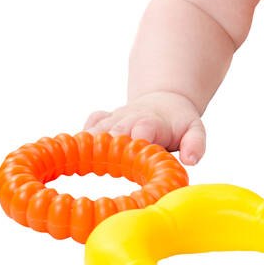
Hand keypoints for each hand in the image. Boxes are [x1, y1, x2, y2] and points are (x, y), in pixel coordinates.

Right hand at [83, 91, 206, 164]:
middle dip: (107, 144)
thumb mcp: (195, 129)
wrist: (164, 100)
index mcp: (152, 122)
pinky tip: (67, 155)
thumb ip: (196, 144)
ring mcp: (114, 120)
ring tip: (74, 161)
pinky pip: (87, 127)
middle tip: (98, 164)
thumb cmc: (179, 122)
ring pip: (96, 129)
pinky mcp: (102, 122)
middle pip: (114, 131)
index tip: (129, 156)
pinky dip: (77, 139)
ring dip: (87, 144)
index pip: (142, 130)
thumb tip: (190, 161)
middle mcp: (129, 119)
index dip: (134, 140)